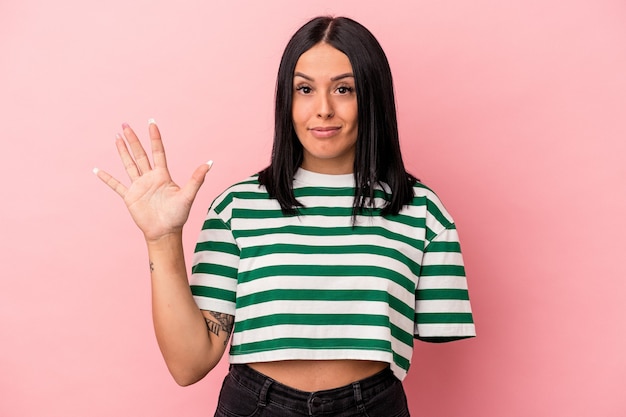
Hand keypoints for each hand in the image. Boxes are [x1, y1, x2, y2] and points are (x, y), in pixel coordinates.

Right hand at [94, 120, 211, 241]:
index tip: (151, 122)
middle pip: (140, 154)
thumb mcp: (188, 196)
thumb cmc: (178, 216)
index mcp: (163, 175)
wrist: (165, 232)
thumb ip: (197, 179)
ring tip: (117, 137)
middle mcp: (150, 178)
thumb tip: (210, 163)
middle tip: (125, 124)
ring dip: (122, 151)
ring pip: (129, 164)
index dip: (154, 138)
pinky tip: (97, 170)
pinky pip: (116, 185)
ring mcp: (139, 186)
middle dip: (133, 139)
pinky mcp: (130, 197)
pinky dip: (107, 178)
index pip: (158, 152)